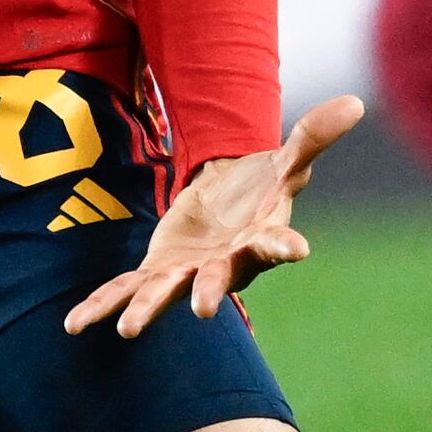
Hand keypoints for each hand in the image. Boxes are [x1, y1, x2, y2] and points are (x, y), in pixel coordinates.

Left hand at [65, 98, 363, 338]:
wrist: (228, 204)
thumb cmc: (262, 186)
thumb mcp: (286, 158)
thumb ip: (314, 135)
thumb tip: (357, 101)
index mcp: (260, 238)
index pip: (277, 241)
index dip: (285, 245)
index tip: (299, 250)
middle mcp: (224, 264)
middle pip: (217, 280)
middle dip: (208, 292)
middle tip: (204, 309)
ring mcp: (187, 272)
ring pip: (165, 294)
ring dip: (147, 310)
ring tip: (128, 330)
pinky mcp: (157, 271)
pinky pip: (125, 289)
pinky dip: (100, 306)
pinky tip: (74, 324)